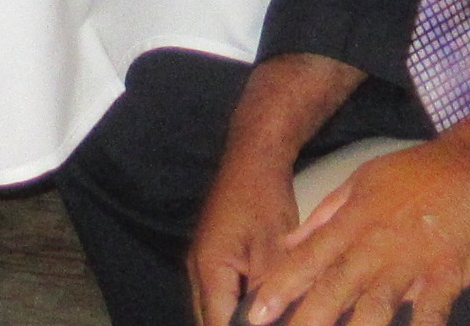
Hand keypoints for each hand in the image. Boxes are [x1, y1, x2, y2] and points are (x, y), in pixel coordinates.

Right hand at [188, 146, 303, 325]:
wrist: (252, 159)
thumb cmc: (263, 199)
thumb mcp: (273, 250)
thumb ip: (268, 293)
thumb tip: (273, 318)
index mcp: (209, 270)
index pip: (216, 325)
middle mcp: (197, 271)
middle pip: (209, 319)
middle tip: (269, 321)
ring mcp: (201, 263)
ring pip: (212, 308)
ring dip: (233, 318)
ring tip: (264, 316)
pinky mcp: (211, 256)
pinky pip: (218, 293)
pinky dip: (234, 306)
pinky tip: (257, 307)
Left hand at [235, 123, 469, 325]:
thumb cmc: (418, 173)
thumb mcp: (362, 181)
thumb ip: (324, 216)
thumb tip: (287, 242)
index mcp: (353, 223)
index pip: (307, 261)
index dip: (280, 289)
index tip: (256, 313)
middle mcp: (375, 245)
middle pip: (334, 288)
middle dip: (307, 319)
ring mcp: (411, 260)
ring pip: (376, 304)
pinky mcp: (447, 272)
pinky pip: (432, 309)